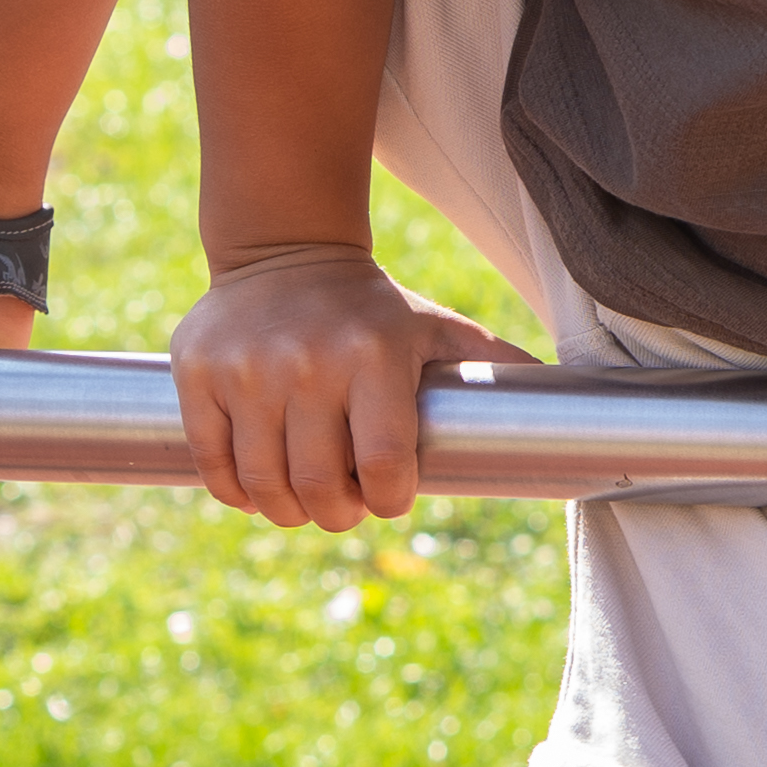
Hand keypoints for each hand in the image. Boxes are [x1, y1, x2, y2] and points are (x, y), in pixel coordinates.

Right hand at [170, 247, 534, 529]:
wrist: (284, 250)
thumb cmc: (372, 309)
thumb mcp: (436, 327)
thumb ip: (494, 362)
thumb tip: (570, 397)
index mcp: (374, 356)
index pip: (381, 466)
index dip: (387, 499)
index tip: (389, 496)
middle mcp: (306, 363)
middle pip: (318, 487)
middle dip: (336, 515)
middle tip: (343, 508)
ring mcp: (245, 370)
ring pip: (262, 485)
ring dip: (286, 512)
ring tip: (302, 502)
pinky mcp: (195, 374)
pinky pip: (212, 464)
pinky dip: (235, 492)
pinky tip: (256, 485)